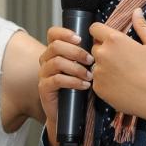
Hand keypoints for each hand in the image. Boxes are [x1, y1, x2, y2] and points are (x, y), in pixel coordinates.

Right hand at [38, 26, 93, 145]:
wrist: (67, 112)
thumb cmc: (77, 87)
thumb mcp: (82, 67)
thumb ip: (86, 54)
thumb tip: (102, 41)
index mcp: (54, 51)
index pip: (53, 33)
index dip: (65, 33)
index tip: (80, 39)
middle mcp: (46, 60)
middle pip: (56, 46)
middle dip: (76, 52)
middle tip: (91, 60)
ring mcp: (43, 74)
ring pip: (57, 62)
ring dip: (76, 68)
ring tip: (90, 76)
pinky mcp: (44, 87)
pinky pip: (57, 79)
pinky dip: (73, 81)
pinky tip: (84, 85)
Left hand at [88, 9, 145, 128]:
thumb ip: (142, 26)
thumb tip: (136, 11)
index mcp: (114, 40)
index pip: (94, 28)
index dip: (101, 32)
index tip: (110, 39)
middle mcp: (102, 54)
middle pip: (95, 46)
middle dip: (104, 50)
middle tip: (120, 59)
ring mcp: (98, 72)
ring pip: (95, 64)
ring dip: (103, 66)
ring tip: (121, 74)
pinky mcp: (97, 88)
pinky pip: (96, 80)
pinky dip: (104, 81)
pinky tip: (119, 85)